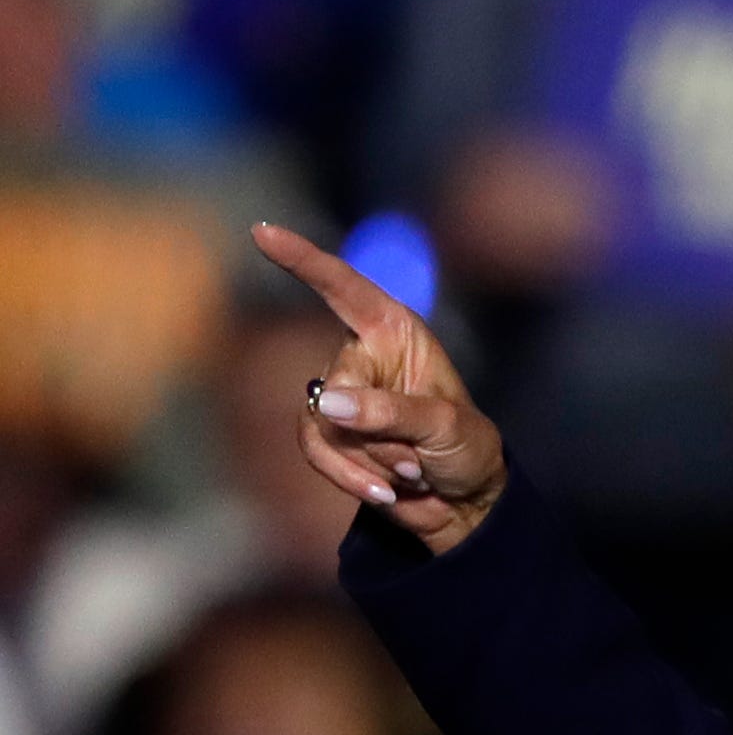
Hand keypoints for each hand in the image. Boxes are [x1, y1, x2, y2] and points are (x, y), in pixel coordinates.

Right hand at [250, 221, 508, 554]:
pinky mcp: (329, 432)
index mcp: (395, 331)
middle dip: (378, 430)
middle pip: (336, 384)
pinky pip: (316, 449)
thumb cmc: (467, 448)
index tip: (263, 231)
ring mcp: (342, 394)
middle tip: (419, 456)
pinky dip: (351, 477)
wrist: (464, 502)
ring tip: (413, 470)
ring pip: (322, 423)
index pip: (344, 287)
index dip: (304, 260)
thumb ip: (391, 411)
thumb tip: (325, 404)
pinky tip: (387, 493)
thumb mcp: (445, 426)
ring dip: (372, 457)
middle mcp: (362, 355)